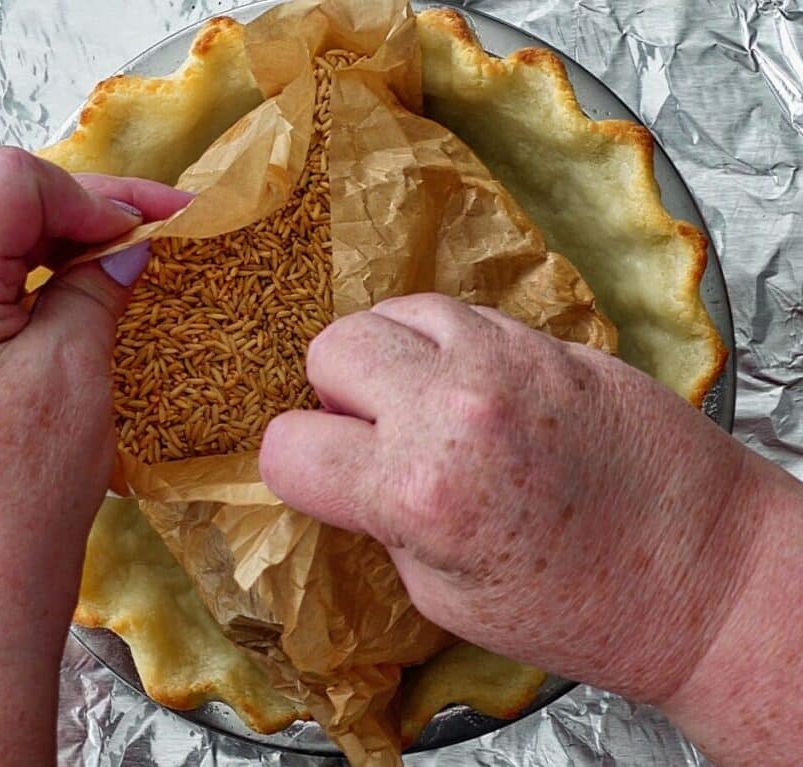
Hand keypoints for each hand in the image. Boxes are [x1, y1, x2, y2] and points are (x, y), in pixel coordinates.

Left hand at [0, 147, 190, 765]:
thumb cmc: (19, 491)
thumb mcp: (71, 371)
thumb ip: (93, 290)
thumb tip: (126, 248)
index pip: (12, 182)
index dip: (92, 192)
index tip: (154, 227)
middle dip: (73, 206)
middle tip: (144, 233)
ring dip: (51, 239)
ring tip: (113, 260)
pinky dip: (32, 281)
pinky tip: (74, 302)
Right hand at [260, 293, 802, 765]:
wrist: (702, 572)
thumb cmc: (579, 607)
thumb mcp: (445, 595)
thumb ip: (380, 518)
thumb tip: (345, 468)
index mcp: (417, 491)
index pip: (288, 447)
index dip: (298, 469)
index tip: (323, 479)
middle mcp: (453, 406)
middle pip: (331, 348)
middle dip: (338, 395)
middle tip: (375, 434)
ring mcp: (504, 358)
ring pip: (389, 312)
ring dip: (389, 357)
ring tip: (422, 404)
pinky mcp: (546, 337)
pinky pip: (455, 313)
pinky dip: (443, 344)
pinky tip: (470, 387)